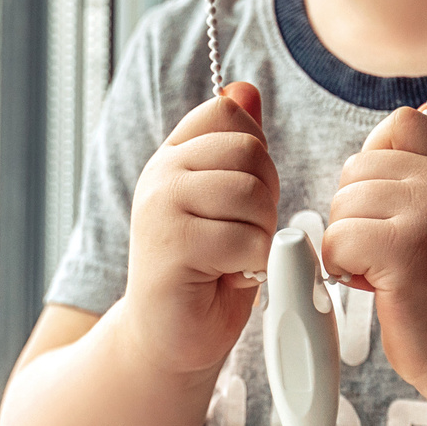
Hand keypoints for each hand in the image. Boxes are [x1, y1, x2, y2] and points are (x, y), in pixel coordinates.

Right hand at [123, 83, 277, 377]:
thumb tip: (244, 87)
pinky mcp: (171, 245)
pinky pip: (246, 239)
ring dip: (260, 235)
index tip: (242, 199)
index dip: (255, 157)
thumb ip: (235, 146)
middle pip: (250, 152)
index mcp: (174, 156)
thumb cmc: (206, 271)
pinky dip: (252, 264)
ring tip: (233, 257)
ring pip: (251, 195)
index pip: (229, 112)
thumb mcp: (227, 200)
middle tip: (242, 236)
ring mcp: (161, 206)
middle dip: (265, 200)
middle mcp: (161, 173)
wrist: (171, 338)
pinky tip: (226, 277)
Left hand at [322, 102, 426, 390]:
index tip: (390, 206)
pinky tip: (375, 286)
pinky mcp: (404, 251)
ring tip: (385, 271)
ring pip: (342, 205)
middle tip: (390, 254)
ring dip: (348, 244)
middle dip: (356, 214)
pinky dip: (341, 268)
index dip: (377, 160)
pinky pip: (336, 239)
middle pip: (357, 167)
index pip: (400, 124)